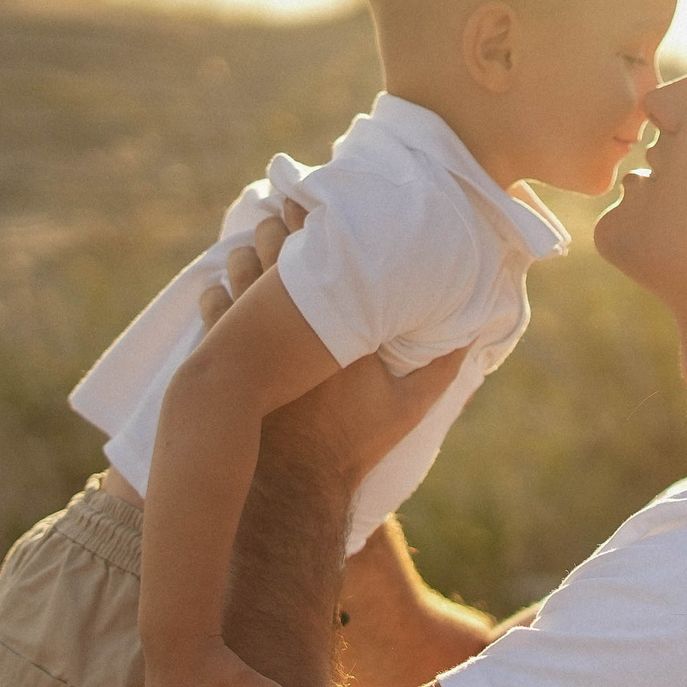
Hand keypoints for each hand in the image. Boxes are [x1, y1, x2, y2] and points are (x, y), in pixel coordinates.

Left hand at [213, 201, 466, 478]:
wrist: (292, 483)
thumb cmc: (351, 444)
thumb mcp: (407, 408)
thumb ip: (438, 369)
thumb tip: (472, 335)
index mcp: (333, 319)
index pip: (322, 248)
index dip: (317, 218)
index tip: (320, 203)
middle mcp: (286, 317)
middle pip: (274, 245)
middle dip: (280, 223)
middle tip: (289, 210)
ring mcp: (248, 333)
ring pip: (240, 265)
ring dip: (251, 250)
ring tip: (262, 242)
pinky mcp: (222, 351)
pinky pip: (214, 298)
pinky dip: (223, 284)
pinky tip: (232, 281)